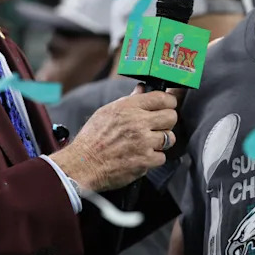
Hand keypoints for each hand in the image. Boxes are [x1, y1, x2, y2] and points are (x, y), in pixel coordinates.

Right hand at [50, 84, 176, 191]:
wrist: (83, 164)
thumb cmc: (93, 138)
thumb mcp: (107, 112)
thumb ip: (129, 101)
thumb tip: (142, 89)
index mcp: (129, 107)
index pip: (162, 98)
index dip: (169, 101)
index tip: (168, 106)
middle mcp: (138, 122)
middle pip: (171, 117)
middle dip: (167, 122)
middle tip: (159, 127)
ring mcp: (143, 142)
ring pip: (170, 138)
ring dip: (162, 142)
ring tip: (150, 143)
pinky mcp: (145, 161)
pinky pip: (162, 157)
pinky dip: (154, 158)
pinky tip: (142, 157)